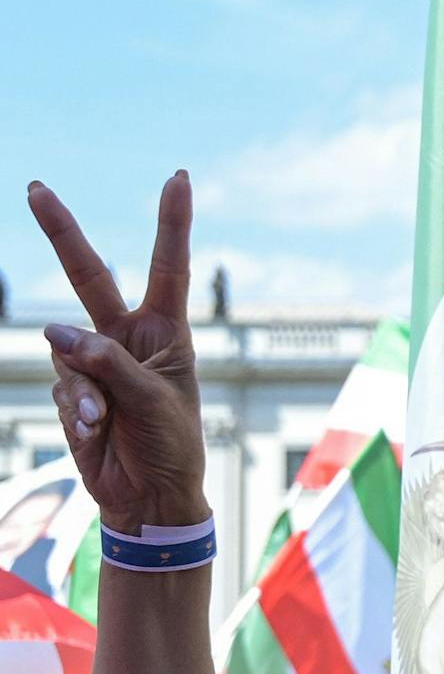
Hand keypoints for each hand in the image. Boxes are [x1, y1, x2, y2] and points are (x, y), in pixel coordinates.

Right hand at [27, 173, 206, 532]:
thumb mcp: (154, 401)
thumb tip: (54, 332)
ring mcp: (96, 362)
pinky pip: (63, 387)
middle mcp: (129, 338)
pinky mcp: (74, 390)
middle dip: (61, 233)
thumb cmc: (172, 446)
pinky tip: (95, 433)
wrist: (151, 496)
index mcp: (167, 333)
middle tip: (34, 187)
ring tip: (107, 419)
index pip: (168, 268)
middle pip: (89, 276)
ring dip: (85, 388)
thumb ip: (108, 362)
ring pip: (67, 350)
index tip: (179, 177)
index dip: (171, 223)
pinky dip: (77, 410)